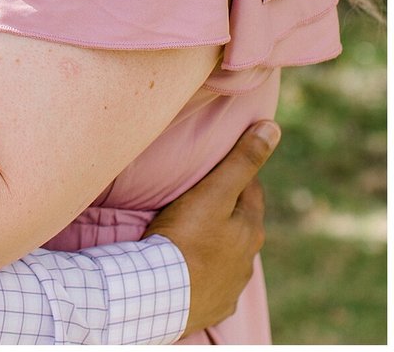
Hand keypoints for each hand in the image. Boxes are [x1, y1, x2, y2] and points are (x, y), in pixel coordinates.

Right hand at [148, 119, 279, 335]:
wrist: (161, 294)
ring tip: (190, 231)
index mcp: (251, 229)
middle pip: (241, 223)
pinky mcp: (214, 306)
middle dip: (227, 208)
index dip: (235, 174)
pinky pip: (213, 283)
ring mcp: (232, 286)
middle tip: (199, 195)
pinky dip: (205, 272)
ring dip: (216, 242)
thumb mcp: (213, 192)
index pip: (251, 189)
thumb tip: (272, 128)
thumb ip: (242, 161)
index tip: (215, 166)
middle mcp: (248, 260)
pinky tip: (189, 267)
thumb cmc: (185, 237)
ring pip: (229, 254)